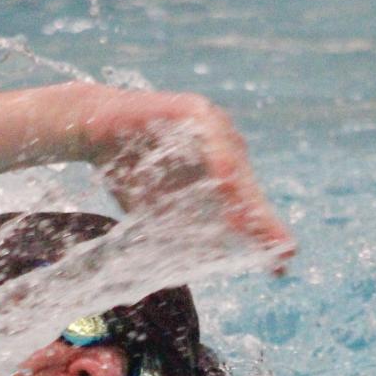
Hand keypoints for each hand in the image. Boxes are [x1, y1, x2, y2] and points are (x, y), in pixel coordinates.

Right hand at [81, 89, 295, 272]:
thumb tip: (203, 265)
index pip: (247, 204)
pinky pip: (210, 138)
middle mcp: (222, 144)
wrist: (92, 128)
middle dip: (264, 222)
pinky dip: (219, 160)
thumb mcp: (159, 207)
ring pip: (234, 166)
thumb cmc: (127, 169)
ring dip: (246, 199)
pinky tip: (227, 183)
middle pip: (248, 188)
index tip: (281, 262)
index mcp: (220, 166)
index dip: (263, 233)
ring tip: (260, 230)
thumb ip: (184, 228)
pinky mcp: (191, 110)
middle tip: (283, 252)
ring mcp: (209, 124)